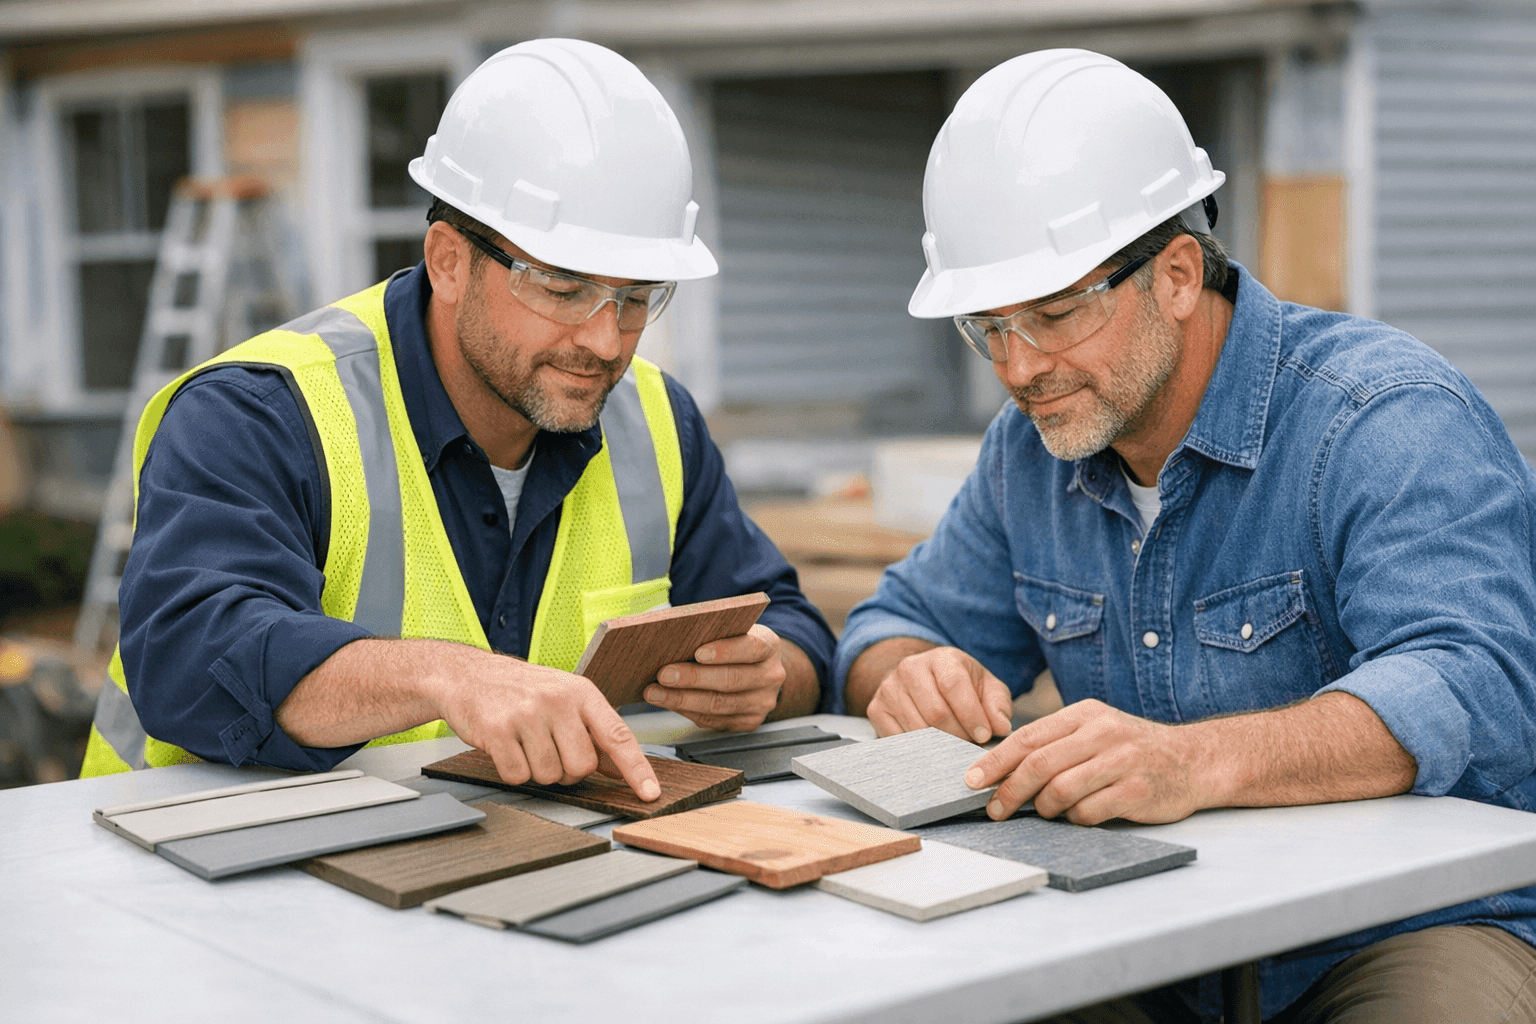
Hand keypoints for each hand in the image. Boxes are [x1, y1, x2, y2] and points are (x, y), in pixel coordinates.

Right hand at [428, 655, 659, 801]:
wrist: (468, 674)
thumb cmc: (522, 690)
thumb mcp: (565, 697)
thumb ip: (594, 730)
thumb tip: (622, 769)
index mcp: (582, 692)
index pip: (618, 735)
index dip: (636, 768)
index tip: (650, 793)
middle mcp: (558, 700)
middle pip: (582, 766)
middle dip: (568, 770)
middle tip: (550, 750)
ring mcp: (527, 714)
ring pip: (550, 775)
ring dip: (539, 770)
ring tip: (525, 743)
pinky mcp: (498, 730)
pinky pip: (518, 775)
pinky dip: (513, 771)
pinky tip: (507, 746)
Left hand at [642, 623, 785, 730]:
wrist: (759, 671)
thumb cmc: (736, 645)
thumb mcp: (732, 631)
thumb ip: (711, 632)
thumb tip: (669, 637)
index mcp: (768, 645)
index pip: (750, 648)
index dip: (724, 651)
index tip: (697, 652)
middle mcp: (769, 676)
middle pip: (730, 680)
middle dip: (693, 678)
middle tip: (664, 675)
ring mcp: (761, 703)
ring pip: (719, 705)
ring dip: (682, 700)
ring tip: (656, 693)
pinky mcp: (748, 722)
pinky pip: (714, 720)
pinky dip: (687, 711)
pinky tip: (669, 703)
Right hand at [865, 646, 1012, 743]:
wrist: (923, 680)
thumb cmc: (960, 687)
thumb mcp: (985, 688)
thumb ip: (998, 705)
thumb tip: (1001, 726)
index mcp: (941, 658)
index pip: (953, 684)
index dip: (971, 714)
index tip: (984, 735)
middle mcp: (910, 668)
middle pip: (935, 712)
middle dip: (958, 735)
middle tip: (969, 744)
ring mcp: (889, 688)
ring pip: (917, 729)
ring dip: (940, 746)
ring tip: (953, 746)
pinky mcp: (876, 709)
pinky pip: (897, 739)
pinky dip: (918, 750)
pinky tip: (931, 748)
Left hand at [964, 699, 1200, 824]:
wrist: (1194, 760)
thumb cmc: (1132, 749)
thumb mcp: (1095, 731)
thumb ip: (1056, 744)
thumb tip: (1001, 770)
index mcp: (1085, 714)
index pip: (1028, 736)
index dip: (995, 761)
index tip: (971, 780)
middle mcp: (1102, 733)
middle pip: (1039, 764)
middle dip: (1009, 790)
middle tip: (995, 809)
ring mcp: (1121, 761)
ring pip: (1061, 790)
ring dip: (1045, 808)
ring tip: (1047, 811)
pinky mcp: (1137, 790)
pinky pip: (1090, 811)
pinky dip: (1076, 818)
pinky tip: (1080, 815)